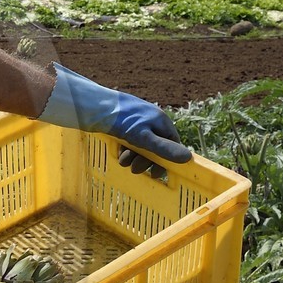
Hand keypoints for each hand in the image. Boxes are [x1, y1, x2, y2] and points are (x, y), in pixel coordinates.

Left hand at [38, 64, 190, 177]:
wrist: (94, 107)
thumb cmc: (122, 122)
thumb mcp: (144, 138)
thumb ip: (164, 150)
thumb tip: (188, 159)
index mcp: (161, 121)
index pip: (172, 145)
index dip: (166, 161)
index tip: (156, 174)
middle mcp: (151, 121)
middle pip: (156, 147)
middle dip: (146, 160)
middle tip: (135, 170)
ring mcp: (137, 122)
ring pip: (141, 146)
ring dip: (133, 157)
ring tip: (123, 161)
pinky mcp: (124, 124)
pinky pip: (130, 141)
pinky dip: (125, 149)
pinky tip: (118, 151)